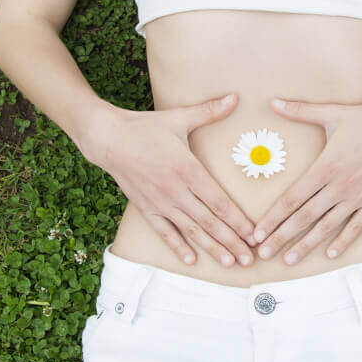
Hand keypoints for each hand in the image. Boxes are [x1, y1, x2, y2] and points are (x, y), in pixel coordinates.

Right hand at [76, 94, 257, 267]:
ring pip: (190, 230)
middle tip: (249, 260)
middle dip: (231, 242)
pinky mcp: (146, 208)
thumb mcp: (179, 117)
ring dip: (211, 248)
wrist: (107, 138)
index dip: (237, 220)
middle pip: (209, 222)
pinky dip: (177, 246)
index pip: (219, 201)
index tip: (254, 235)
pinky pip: (164, 231)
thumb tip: (236, 97)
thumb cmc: (146, 127)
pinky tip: (190, 260)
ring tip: (229, 263)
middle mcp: (176, 190)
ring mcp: (160, 202)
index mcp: (188, 170)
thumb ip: (210, 111)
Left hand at [253, 97, 361, 264]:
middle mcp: (339, 187)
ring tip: (289, 260)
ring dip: (306, 244)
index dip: (273, 218)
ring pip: (327, 226)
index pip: (292, 199)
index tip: (257, 233)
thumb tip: (273, 101)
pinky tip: (331, 253)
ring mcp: (357, 197)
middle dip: (281, 237)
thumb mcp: (331, 113)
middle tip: (262, 253)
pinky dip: (344, 241)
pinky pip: (357, 226)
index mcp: (325, 167)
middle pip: (304, 218)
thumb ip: (300, 111)